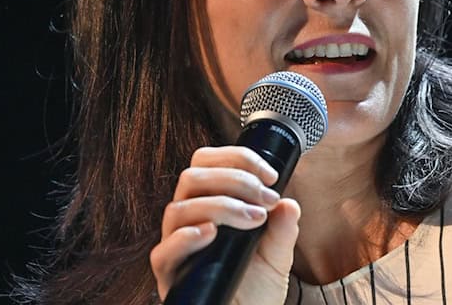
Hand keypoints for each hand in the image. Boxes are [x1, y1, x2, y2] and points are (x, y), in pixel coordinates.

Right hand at [149, 146, 301, 303]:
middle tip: (266, 198)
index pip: (207, 164)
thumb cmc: (256, 292)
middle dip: (234, 179)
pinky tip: (211, 233)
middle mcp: (190, 223)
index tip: (271, 176)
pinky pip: (163, 252)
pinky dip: (186, 238)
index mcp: (210, 208)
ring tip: (253, 219)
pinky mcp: (171, 277)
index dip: (237, 159)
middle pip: (191, 178)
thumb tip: (288, 203)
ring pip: (178, 209)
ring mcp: (178, 249)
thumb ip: (283, 229)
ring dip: (221, 205)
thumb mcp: (278, 257)